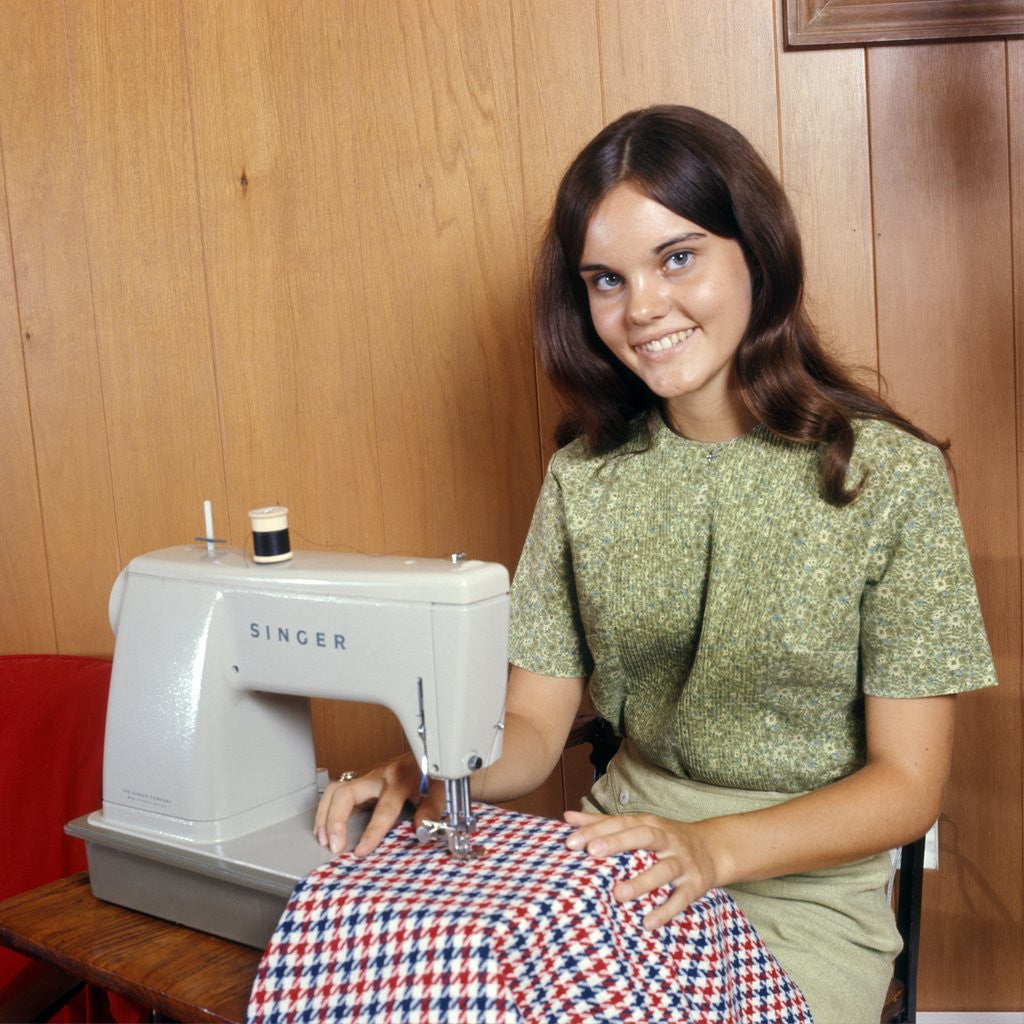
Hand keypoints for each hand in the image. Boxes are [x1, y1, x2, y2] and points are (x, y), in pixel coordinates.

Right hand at [314, 753, 443, 856]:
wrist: (427, 752)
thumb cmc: (431, 773)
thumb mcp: (440, 789)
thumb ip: (432, 809)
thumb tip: (422, 829)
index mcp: (401, 779)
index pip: (384, 807)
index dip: (372, 831)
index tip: (361, 850)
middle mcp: (380, 776)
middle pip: (347, 793)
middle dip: (336, 820)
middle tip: (334, 845)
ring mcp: (367, 776)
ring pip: (336, 790)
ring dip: (325, 815)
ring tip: (324, 839)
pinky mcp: (361, 781)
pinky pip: (336, 792)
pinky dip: (325, 810)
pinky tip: (324, 828)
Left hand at [563, 809, 721, 930]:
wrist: (713, 849)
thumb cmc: (664, 838)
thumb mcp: (638, 826)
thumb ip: (602, 823)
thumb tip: (567, 816)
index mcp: (648, 823)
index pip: (620, 823)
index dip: (596, 830)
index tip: (571, 842)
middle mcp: (666, 839)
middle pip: (643, 836)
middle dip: (618, 843)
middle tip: (592, 854)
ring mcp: (682, 861)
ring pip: (664, 869)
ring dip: (642, 881)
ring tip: (617, 895)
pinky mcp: (695, 884)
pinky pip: (682, 898)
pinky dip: (666, 910)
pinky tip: (648, 923)